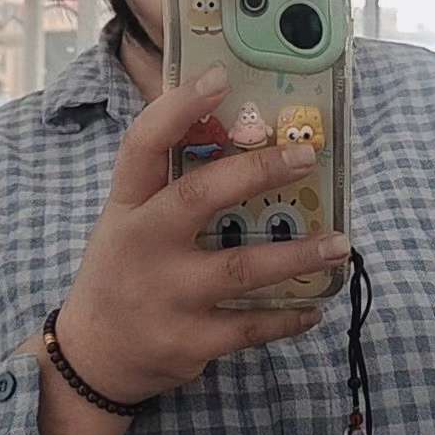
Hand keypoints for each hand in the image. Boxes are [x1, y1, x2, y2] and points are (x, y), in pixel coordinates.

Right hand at [54, 69, 347, 407]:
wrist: (94, 356)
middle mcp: (142, 245)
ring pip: (241, 268)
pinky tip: (316, 304)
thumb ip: (170, 186)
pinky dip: (289, 315)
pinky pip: (251, 326)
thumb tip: (244, 136)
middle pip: (199, 196)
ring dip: (297, 254)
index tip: (221, 78)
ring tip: (340, 243)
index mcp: (127, 206)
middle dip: (258, 172)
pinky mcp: (188, 341)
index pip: (143, 144)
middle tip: (308, 155)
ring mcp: (166, 295)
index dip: (179, 107)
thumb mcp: (128, 222)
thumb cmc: (124, 272)